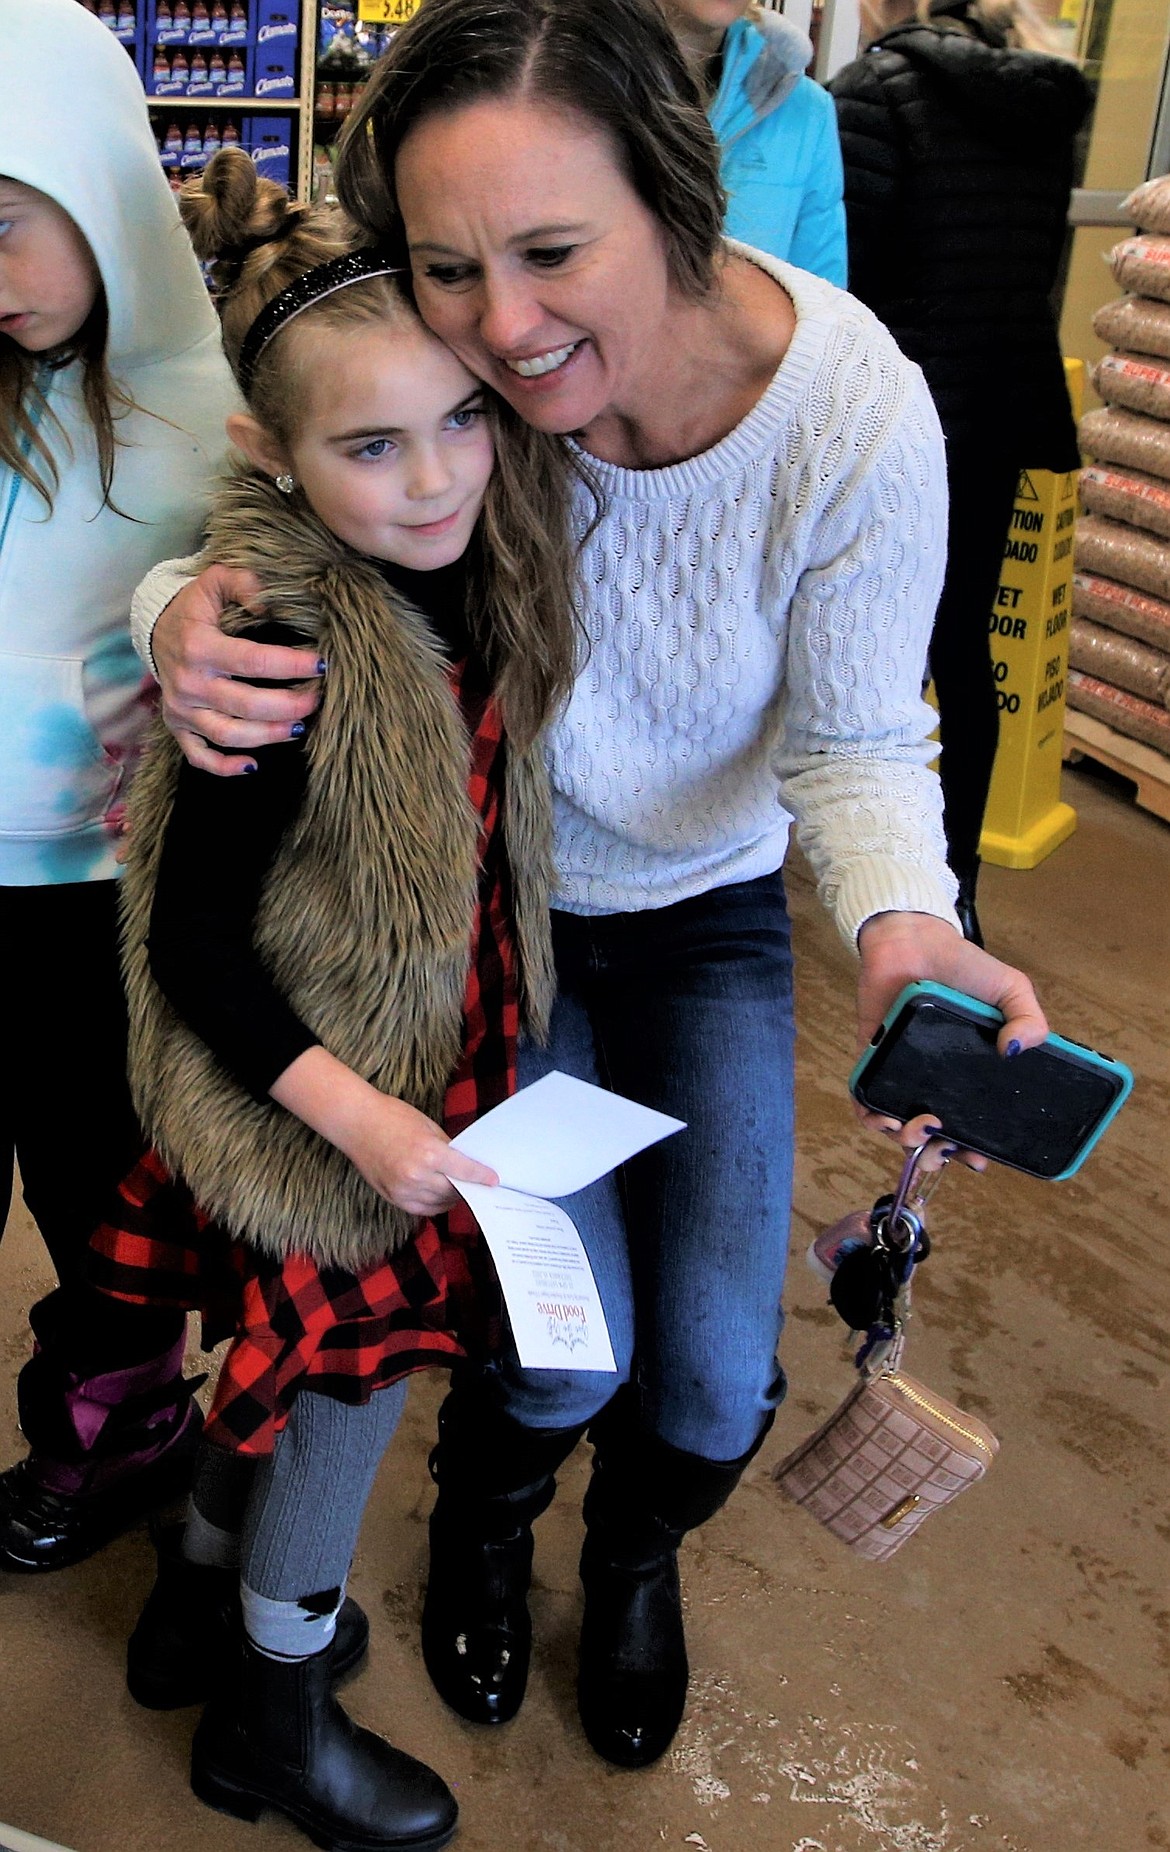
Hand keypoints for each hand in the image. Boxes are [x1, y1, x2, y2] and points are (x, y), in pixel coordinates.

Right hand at [153, 566, 324, 775]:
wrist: (153, 630)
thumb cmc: (193, 609)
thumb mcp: (212, 582)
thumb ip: (241, 582)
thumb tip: (266, 601)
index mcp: (199, 647)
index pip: (254, 661)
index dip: (292, 666)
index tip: (322, 665)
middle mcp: (188, 683)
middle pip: (246, 705)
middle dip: (289, 706)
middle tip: (316, 700)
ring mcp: (181, 709)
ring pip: (229, 735)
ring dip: (268, 736)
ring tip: (299, 728)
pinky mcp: (177, 727)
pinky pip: (199, 756)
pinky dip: (225, 767)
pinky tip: (253, 765)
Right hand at [338, 1092, 498, 1216]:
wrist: (356, 1123)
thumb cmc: (392, 1117)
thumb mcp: (428, 1127)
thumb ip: (447, 1148)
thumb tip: (464, 1164)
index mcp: (429, 1154)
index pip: (465, 1171)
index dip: (482, 1177)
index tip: (494, 1180)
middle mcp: (417, 1176)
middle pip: (454, 1191)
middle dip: (468, 1188)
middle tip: (478, 1186)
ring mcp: (403, 1189)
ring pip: (439, 1203)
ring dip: (451, 1198)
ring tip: (458, 1190)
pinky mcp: (392, 1197)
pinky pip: (421, 1209)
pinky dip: (433, 1205)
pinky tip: (439, 1196)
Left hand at [853, 910, 1048, 1169]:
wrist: (915, 939)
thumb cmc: (964, 967)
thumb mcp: (1011, 989)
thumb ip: (1029, 1017)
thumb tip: (1018, 1050)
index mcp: (971, 1074)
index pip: (973, 1124)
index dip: (975, 1149)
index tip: (978, 1161)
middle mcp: (937, 1080)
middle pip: (934, 1136)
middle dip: (937, 1155)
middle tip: (943, 1150)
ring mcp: (904, 1073)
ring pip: (897, 1125)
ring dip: (904, 1140)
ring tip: (915, 1129)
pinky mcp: (872, 1058)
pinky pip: (865, 1097)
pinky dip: (869, 1114)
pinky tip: (882, 1116)